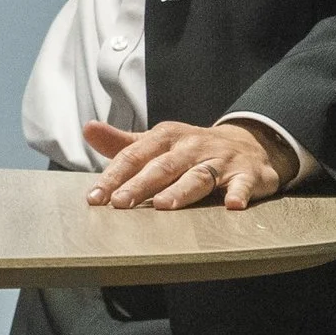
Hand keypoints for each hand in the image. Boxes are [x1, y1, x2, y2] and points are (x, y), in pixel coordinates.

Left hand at [82, 118, 295, 211]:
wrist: (248, 142)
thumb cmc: (191, 149)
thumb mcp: (157, 142)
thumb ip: (123, 142)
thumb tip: (88, 129)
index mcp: (165, 137)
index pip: (134, 156)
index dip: (113, 176)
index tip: (95, 197)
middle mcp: (191, 146)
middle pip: (162, 167)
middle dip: (140, 185)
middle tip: (120, 203)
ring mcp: (220, 160)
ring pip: (198, 176)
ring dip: (181, 191)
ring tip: (163, 205)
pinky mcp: (247, 174)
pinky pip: (243, 184)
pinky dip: (238, 193)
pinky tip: (232, 205)